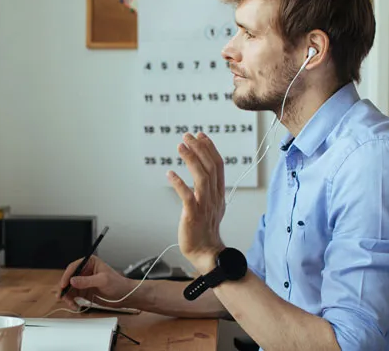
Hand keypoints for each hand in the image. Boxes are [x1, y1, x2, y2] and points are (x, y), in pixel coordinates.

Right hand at [56, 255, 136, 308]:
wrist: (125, 296)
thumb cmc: (118, 284)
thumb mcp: (102, 280)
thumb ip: (87, 281)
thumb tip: (72, 281)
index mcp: (89, 263)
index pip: (74, 267)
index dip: (67, 276)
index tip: (63, 285)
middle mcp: (84, 271)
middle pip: (69, 278)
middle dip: (64, 288)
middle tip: (61, 296)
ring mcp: (83, 282)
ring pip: (69, 288)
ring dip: (67, 296)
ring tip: (71, 304)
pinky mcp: (84, 292)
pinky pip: (73, 296)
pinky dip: (72, 301)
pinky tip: (75, 306)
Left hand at [168, 132, 225, 274]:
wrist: (207, 253)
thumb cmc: (206, 231)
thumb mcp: (212, 206)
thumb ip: (208, 189)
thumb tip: (204, 173)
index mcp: (218, 194)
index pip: (218, 166)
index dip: (210, 148)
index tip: (200, 135)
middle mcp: (213, 197)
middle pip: (210, 167)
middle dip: (199, 148)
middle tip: (188, 135)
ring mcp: (204, 206)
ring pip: (201, 178)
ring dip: (191, 159)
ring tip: (181, 146)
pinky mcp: (193, 216)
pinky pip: (187, 197)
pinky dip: (179, 184)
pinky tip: (170, 174)